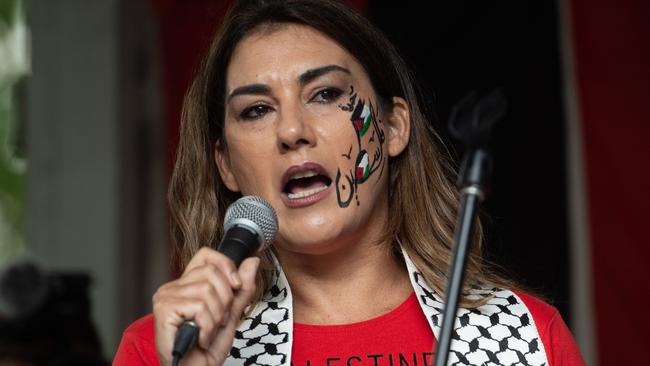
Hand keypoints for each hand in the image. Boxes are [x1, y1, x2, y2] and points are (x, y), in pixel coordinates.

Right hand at [153, 247, 259, 364]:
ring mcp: (166, 297)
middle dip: (225, 300)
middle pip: (211, 272)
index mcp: (187, 284)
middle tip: (217, 321)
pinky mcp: (164, 309)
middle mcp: (173, 287)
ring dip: (216, 318)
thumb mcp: (231, 314)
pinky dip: (207, 326)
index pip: (206, 255)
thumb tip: (252, 262)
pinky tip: (200, 337)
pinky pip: (199, 307)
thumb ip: (241, 288)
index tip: (235, 287)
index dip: (226, 266)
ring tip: (208, 331)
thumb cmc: (207, 349)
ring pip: (207, 291)